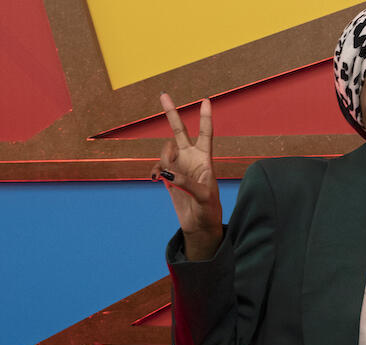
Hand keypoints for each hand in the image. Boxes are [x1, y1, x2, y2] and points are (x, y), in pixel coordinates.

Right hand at [151, 92, 222, 259]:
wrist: (199, 225)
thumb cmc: (208, 211)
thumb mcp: (203, 197)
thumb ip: (186, 182)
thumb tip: (166, 172)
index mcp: (205, 159)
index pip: (206, 134)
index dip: (205, 117)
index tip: (206, 100)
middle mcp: (191, 158)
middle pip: (180, 131)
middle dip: (171, 113)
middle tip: (163, 94)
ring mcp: (178, 166)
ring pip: (163, 151)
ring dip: (161, 158)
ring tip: (164, 174)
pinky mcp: (168, 176)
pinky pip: (156, 166)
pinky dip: (153, 170)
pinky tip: (153, 179)